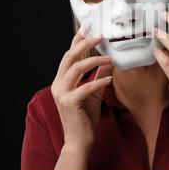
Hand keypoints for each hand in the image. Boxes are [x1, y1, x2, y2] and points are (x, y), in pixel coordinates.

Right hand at [51, 28, 112, 149]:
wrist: (79, 141)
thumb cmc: (84, 118)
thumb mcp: (92, 93)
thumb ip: (97, 77)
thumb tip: (109, 62)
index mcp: (61, 81)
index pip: (68, 56)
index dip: (76, 41)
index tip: (86, 28)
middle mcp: (58, 84)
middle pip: (70, 57)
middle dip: (85, 43)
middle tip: (100, 35)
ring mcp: (62, 93)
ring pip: (77, 68)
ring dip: (96, 60)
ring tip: (110, 58)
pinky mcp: (70, 102)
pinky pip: (87, 86)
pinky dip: (100, 81)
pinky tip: (110, 78)